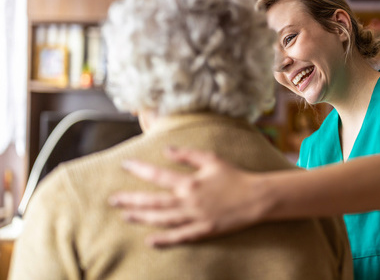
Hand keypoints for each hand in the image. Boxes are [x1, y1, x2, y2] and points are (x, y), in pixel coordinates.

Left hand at [109, 148, 266, 246]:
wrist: (256, 198)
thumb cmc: (234, 176)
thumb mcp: (211, 159)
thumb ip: (187, 154)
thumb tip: (166, 149)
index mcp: (190, 182)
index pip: (158, 175)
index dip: (139, 170)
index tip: (124, 164)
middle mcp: (188, 201)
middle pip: (153, 201)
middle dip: (131, 199)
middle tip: (113, 199)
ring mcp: (195, 218)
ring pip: (162, 219)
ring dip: (142, 218)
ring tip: (125, 215)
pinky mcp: (203, 231)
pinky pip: (180, 237)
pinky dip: (164, 240)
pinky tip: (149, 240)